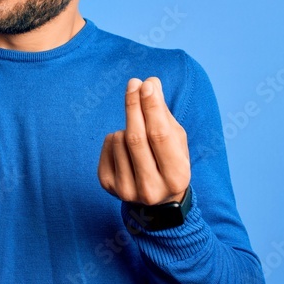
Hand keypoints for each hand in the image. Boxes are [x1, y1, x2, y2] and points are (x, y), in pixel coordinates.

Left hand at [98, 77, 189, 204]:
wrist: (157, 199)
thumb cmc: (170, 161)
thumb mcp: (176, 141)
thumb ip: (163, 114)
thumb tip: (150, 84)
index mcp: (176, 177)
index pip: (160, 135)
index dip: (152, 107)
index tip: (147, 84)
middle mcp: (150, 189)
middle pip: (136, 138)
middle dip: (134, 105)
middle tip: (133, 83)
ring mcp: (126, 190)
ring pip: (119, 139)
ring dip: (127, 126)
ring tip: (137, 133)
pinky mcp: (108, 185)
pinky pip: (107, 146)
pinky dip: (115, 137)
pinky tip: (125, 146)